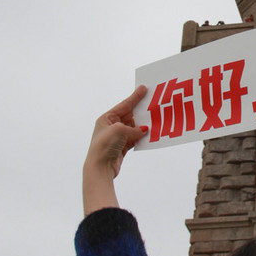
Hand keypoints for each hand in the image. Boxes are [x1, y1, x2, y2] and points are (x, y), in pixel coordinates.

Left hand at [82, 86, 147, 213]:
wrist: (100, 167)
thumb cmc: (104, 146)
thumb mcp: (119, 131)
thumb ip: (133, 128)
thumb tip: (144, 130)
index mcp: (106, 118)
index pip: (124, 105)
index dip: (135, 97)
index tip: (144, 89)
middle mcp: (111, 126)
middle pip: (130, 116)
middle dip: (141, 112)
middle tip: (153, 104)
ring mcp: (117, 137)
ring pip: (134, 127)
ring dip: (143, 125)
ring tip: (155, 120)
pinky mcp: (121, 147)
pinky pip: (135, 138)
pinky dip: (142, 136)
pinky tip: (150, 134)